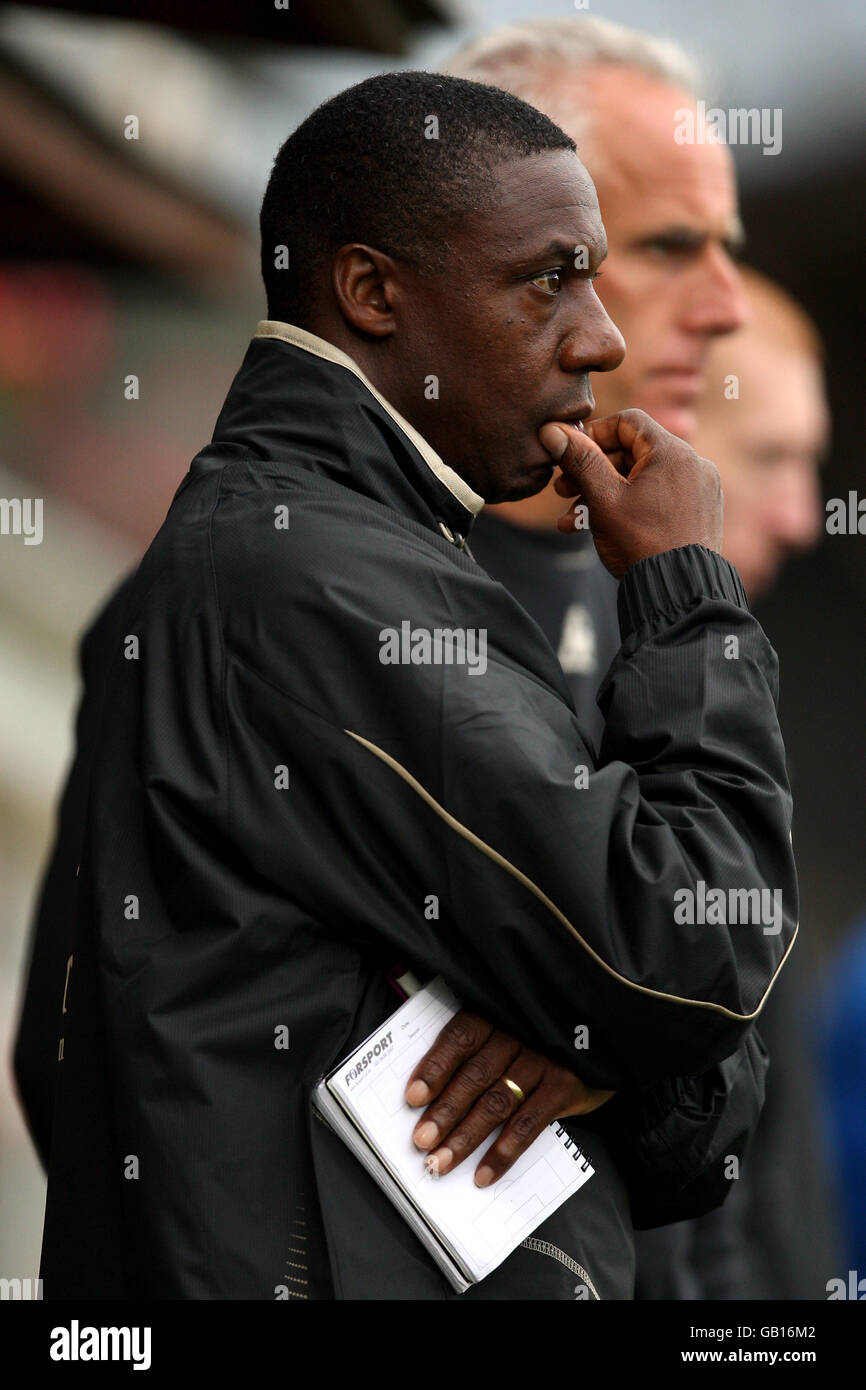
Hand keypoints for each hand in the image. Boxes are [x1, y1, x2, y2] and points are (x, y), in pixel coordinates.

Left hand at [404, 1009, 614, 1185]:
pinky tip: (485, 1172)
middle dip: (445, 1112)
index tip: (412, 1098)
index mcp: (498, 1016)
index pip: (461, 1038)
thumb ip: (475, 1054)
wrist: (599, 1041)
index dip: (435, 1067)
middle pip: (475, 1075)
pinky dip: (504, 1151)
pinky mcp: (564, 1087)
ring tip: (442, 1161)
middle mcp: (519, 1034)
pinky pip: (529, 1123)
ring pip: (498, 1102)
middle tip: (422, 1141)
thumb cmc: (539, 1040)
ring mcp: (544, 1060)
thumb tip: (427, 1097)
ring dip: (466, 1137)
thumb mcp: (507, 1033)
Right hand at [539, 408, 723, 578]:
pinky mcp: (698, 512)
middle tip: (562, 490)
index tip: (569, 455)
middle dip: (592, 471)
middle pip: (632, 452)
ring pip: (641, 479)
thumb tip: (552, 430)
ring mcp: (698, 489)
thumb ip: (579, 461)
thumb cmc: (641, 543)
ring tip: (573, 518)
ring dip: (603, 494)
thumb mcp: (603, 500)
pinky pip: (658, 498)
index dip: (593, 435)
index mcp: (672, 452)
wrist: (681, 594)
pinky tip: (600, 529)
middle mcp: (692, 464)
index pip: (627, 422)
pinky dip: (629, 506)